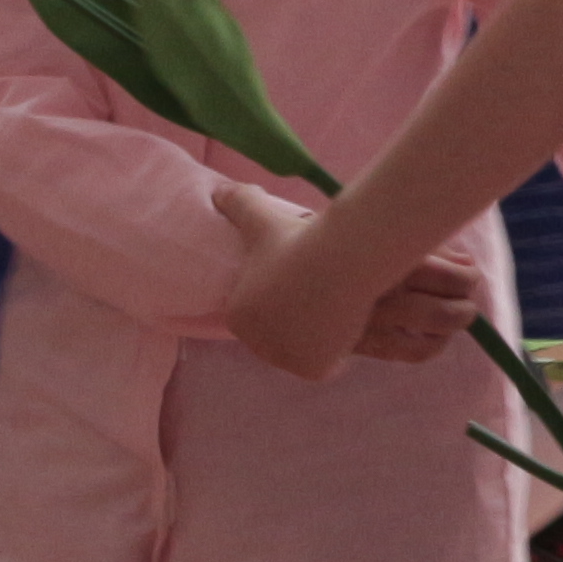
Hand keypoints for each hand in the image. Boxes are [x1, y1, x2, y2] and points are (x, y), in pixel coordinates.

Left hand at [212, 179, 356, 376]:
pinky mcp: (314, 370)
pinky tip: (344, 331)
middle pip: (280, 336)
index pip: (258, 314)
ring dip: (315, 340)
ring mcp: (285, 360)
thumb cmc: (295, 241)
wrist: (337, 262)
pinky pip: (325, 364)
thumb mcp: (261, 217)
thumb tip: (218, 191)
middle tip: (322, 299)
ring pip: (303, 350)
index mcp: (237, 314)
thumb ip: (237, 203)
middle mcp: (256, 344)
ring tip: (334, 312)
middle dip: (296, 324)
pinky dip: (335, 354)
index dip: (281, 301)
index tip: (300, 287)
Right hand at [360, 238, 490, 363]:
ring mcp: (371, 325)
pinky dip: (437, 343)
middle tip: (464, 294)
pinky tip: (437, 332)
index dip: (468, 277)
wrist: (296, 276)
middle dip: (465, 303)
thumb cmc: (352, 249)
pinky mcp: (365, 345)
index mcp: (384, 258)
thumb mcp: (385, 235)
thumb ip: (429, 247)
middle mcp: (378, 294)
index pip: (451, 277)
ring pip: (435, 335)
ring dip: (456, 322)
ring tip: (456, 311)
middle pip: (446, 311)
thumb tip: (467, 265)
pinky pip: (415, 352)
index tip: (468, 271)